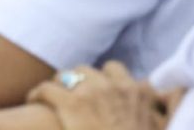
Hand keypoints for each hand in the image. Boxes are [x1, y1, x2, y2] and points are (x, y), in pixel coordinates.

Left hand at [27, 63, 169, 129]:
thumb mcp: (152, 129)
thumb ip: (151, 115)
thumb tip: (161, 104)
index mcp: (138, 93)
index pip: (115, 70)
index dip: (102, 79)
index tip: (95, 88)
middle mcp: (115, 87)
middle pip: (88, 70)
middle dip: (78, 81)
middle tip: (69, 93)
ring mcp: (92, 93)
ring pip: (67, 74)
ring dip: (59, 84)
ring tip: (51, 95)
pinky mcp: (70, 103)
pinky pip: (46, 88)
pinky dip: (37, 94)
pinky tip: (33, 100)